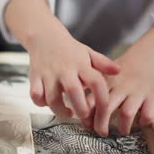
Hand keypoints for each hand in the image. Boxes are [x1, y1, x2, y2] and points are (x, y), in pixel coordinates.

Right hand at [4, 0, 119, 123]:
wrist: (44, 37)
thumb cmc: (68, 48)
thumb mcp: (88, 53)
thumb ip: (103, 63)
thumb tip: (118, 71)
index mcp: (80, 64)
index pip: (96, 82)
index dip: (102, 99)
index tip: (103, 110)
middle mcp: (64, 70)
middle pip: (74, 92)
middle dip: (80, 109)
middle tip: (84, 117)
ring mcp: (48, 74)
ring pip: (52, 98)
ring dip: (60, 111)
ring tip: (68, 114)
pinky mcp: (35, 77)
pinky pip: (35, 95)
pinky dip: (40, 102)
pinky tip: (47, 103)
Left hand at [85, 53, 153, 135]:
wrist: (148, 55)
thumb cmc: (123, 68)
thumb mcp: (105, 72)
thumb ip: (90, 85)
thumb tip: (72, 97)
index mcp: (106, 82)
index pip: (91, 99)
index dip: (86, 114)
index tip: (85, 123)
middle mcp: (121, 87)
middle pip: (106, 108)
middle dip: (101, 124)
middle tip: (100, 133)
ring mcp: (137, 91)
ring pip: (127, 113)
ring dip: (123, 125)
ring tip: (122, 131)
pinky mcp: (153, 95)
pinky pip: (149, 112)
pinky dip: (145, 120)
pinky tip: (141, 123)